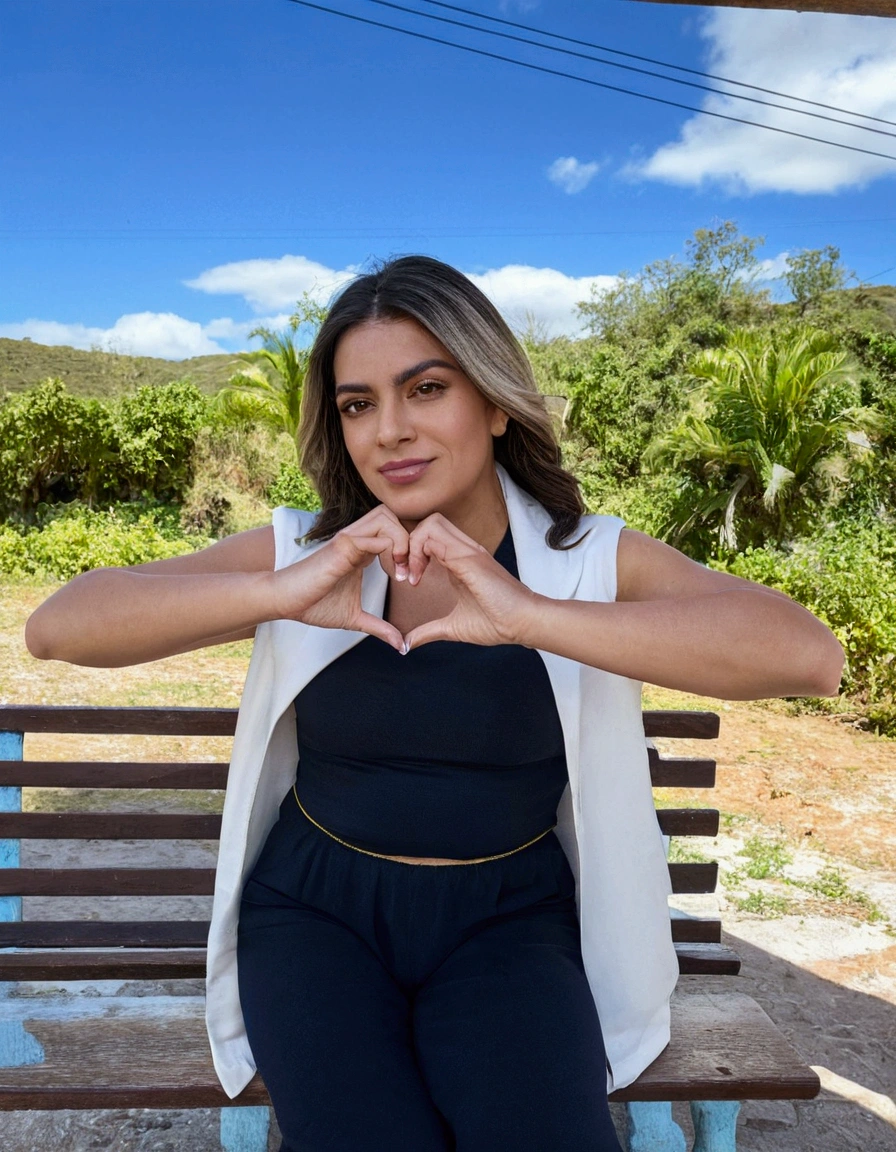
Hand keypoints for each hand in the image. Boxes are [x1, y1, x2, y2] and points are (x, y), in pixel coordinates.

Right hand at [272, 505, 408, 650]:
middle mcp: (357, 540)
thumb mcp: (355, 618)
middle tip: (410, 570)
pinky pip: (373, 537)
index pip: (394, 531)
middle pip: (393, 516)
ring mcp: (349, 540)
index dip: (409, 551)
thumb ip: (380, 628)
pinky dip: (390, 550)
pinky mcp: (341, 547)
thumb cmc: (314, 605)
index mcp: (362, 551)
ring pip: (385, 518)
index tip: (410, 580)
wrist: (285, 601)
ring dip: (401, 541)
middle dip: (410, 539)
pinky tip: (392, 575)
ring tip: (401, 570)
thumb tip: (401, 646)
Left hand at [402, 514, 539, 651]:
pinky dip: (418, 552)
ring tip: (409, 574)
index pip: (430, 537)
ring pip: (430, 524)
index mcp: (460, 561)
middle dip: (407, 542)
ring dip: (412, 545)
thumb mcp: (453, 627)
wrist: (522, 624)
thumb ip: (429, 631)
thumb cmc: (497, 623)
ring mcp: (467, 551)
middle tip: (402, 571)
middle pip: (428, 522)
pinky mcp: (468, 558)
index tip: (405, 580)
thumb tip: (408, 645)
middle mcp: (464, 551)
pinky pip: (435, 538)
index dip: (411, 552)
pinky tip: (417, 577)